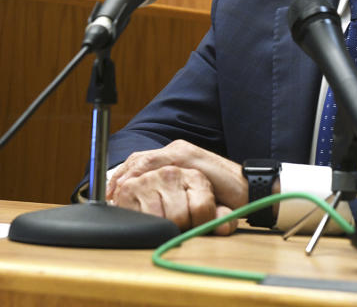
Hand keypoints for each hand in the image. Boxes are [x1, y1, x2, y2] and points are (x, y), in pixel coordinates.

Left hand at [106, 140, 246, 234]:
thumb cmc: (222, 198)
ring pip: (144, 159)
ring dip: (127, 176)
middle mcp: (176, 150)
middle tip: (107, 194)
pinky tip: (132, 185)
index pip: (141, 164)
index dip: (123, 177)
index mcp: (176, 158)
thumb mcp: (190, 197)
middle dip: (119, 176)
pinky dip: (142, 174)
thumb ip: (172, 195)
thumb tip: (146, 206)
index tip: (110, 193)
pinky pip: (158, 162)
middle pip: (138, 159)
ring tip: (115, 192)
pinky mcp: (189, 157)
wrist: (250, 191)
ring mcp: (182, 152)